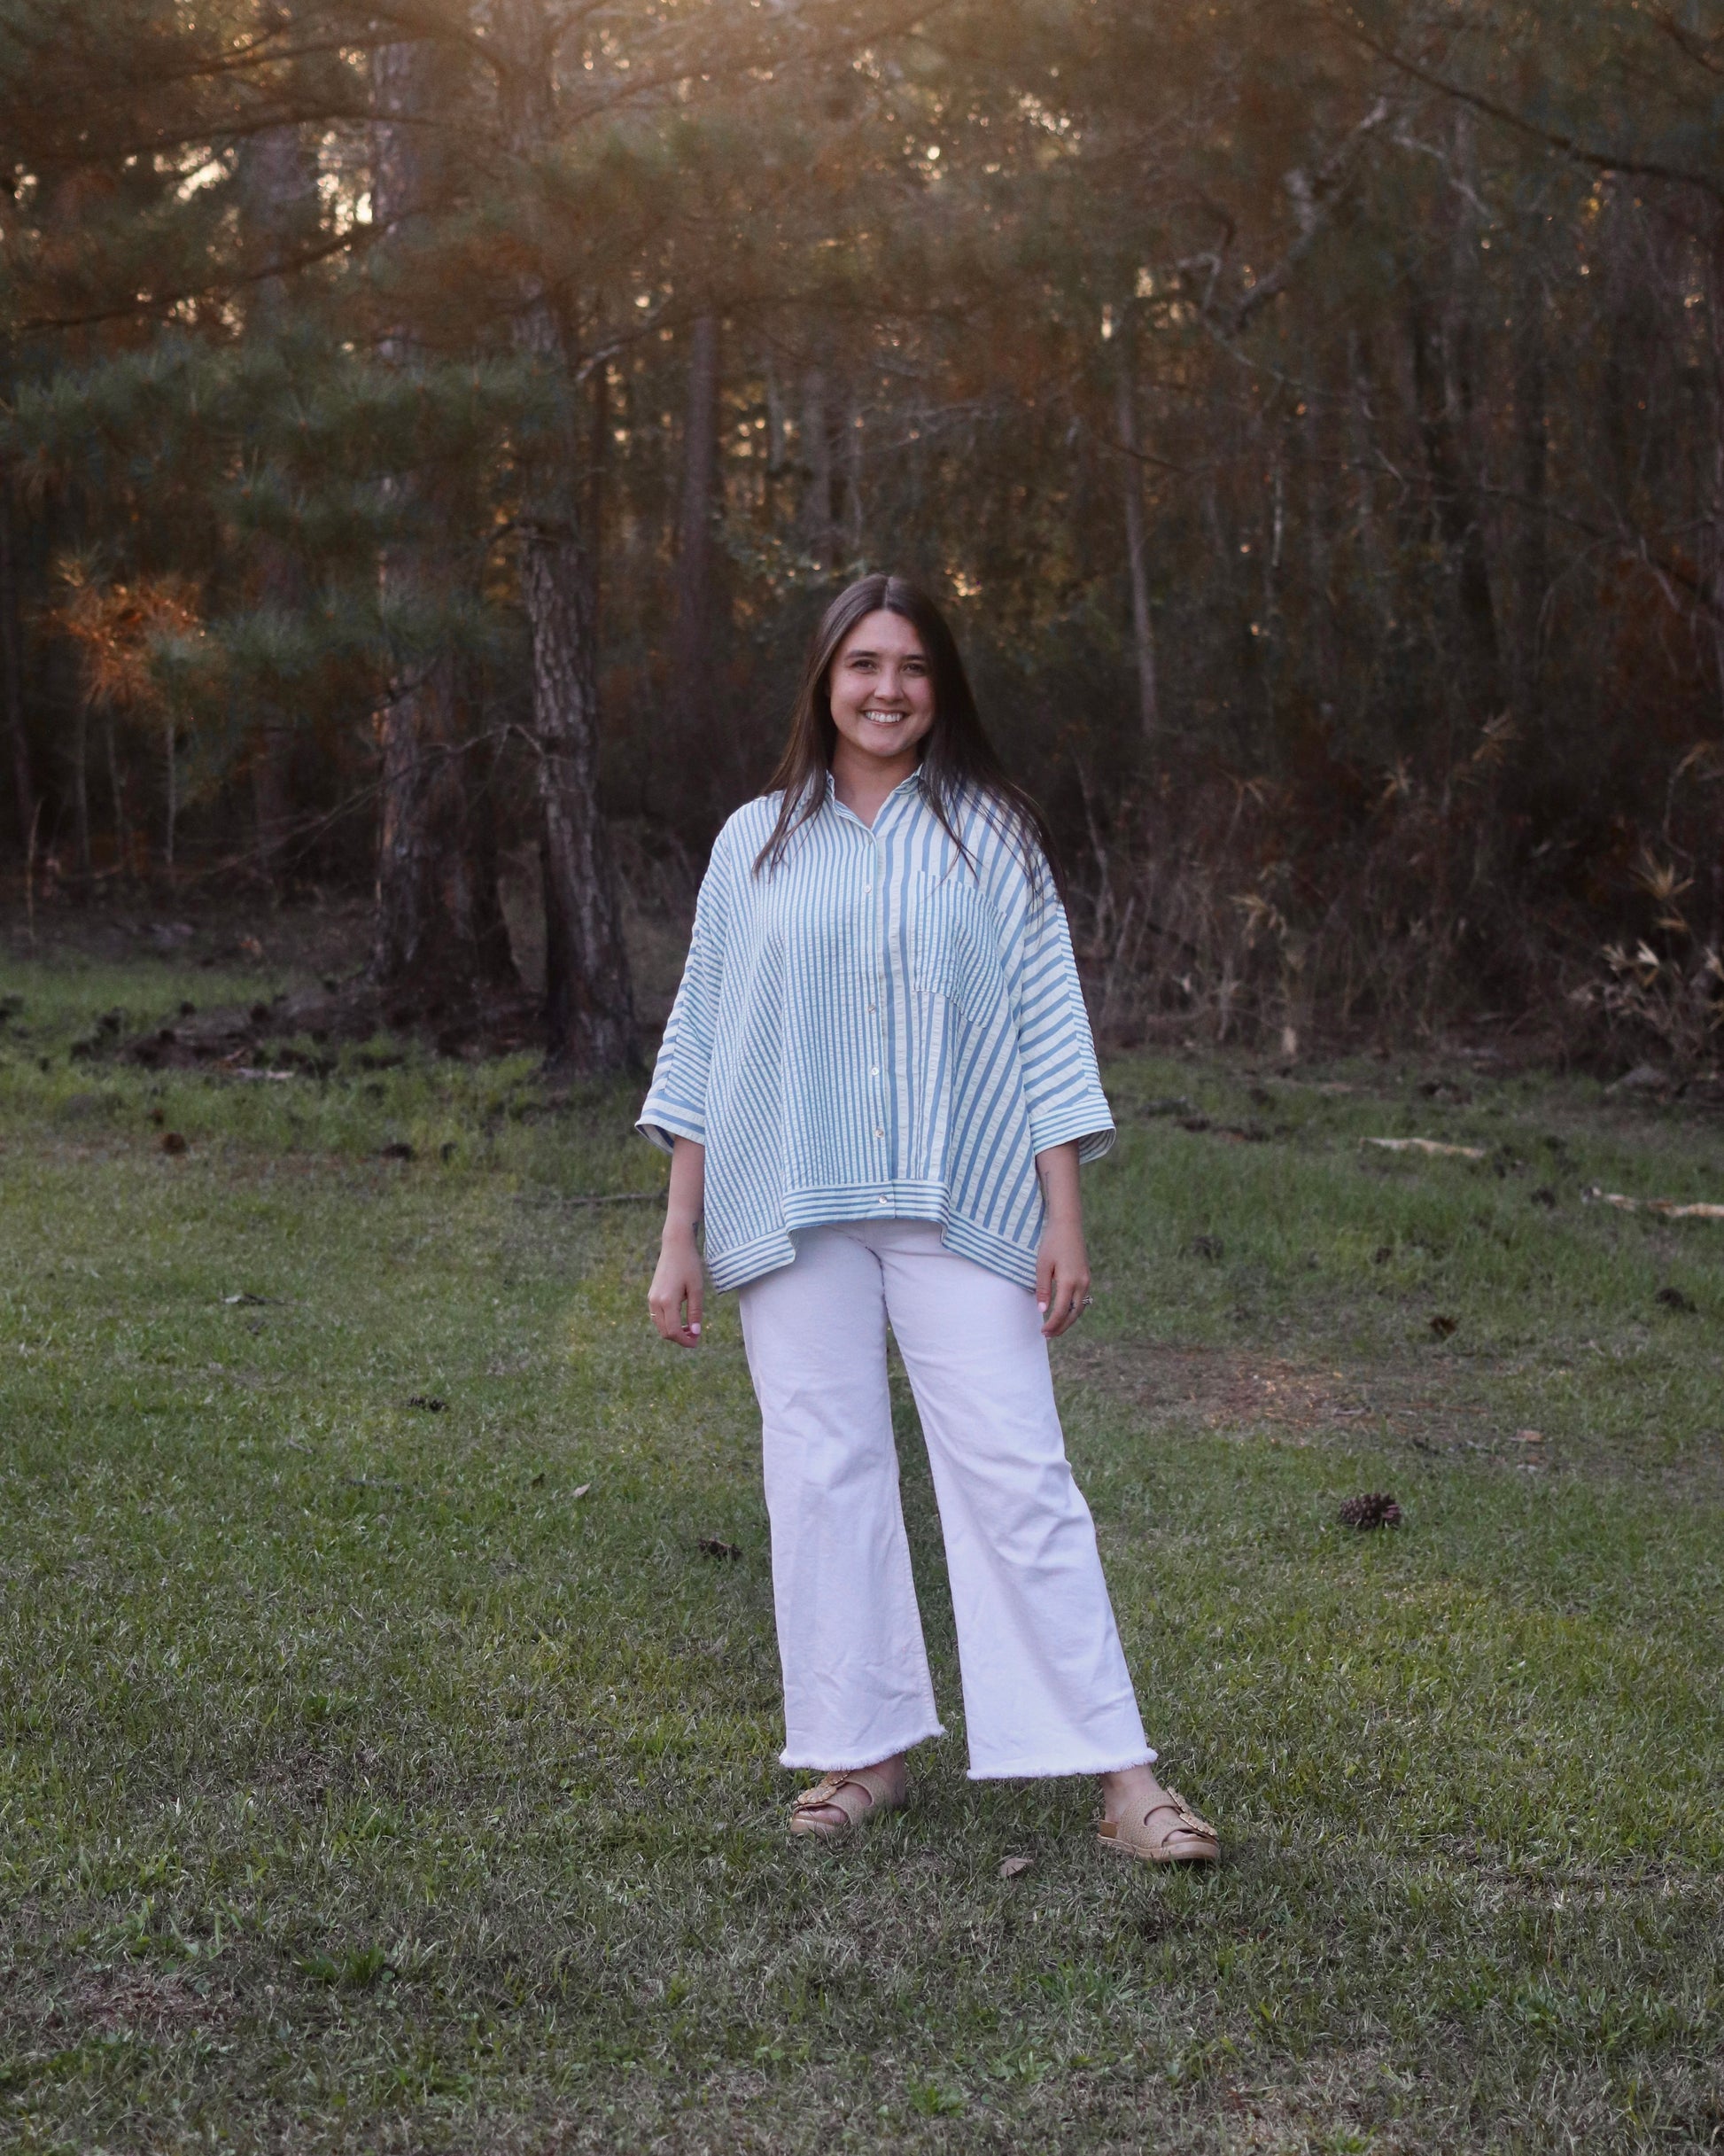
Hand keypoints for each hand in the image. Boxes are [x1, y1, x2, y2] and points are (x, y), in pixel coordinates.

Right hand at [649, 1226, 704, 1346]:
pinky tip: (681, 1319)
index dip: (685, 1341)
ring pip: (660, 1325)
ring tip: (690, 1329)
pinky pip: (657, 1316)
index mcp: (667, 1301)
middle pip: (664, 1332)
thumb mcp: (697, 1289)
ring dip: (673, 1331)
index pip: (673, 1331)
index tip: (697, 1342)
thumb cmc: (689, 1265)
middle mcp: (655, 1302)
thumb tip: (695, 1332)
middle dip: (679, 1338)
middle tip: (695, 1337)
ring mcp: (651, 1298)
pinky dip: (668, 1322)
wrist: (675, 1246)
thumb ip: (695, 1312)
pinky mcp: (651, 1295)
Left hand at [1036, 1214, 1090, 1337]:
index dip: (1052, 1324)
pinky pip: (1081, 1299)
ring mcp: (1086, 1280)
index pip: (1061, 1311)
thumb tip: (1042, 1310)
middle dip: (1061, 1327)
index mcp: (1069, 1282)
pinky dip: (1072, 1310)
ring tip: (1055, 1328)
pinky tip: (1063, 1312)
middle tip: (1048, 1335)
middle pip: (1073, 1314)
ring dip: (1068, 1320)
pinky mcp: (1086, 1276)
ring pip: (1079, 1308)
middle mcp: (1081, 1284)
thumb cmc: (1052, 1243)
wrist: (1068, 1225)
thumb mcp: (1042, 1266)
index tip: (1043, 1332)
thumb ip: (1043, 1289)